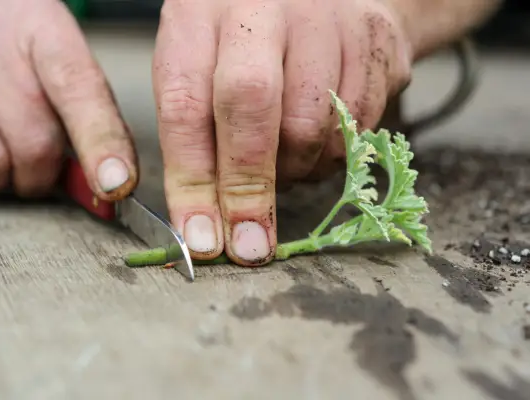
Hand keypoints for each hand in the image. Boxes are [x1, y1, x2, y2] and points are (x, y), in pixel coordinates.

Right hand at [0, 0, 137, 200]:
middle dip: (43, 173)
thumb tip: (110, 180)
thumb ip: (87, 114)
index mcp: (41, 27)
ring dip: (1, 178)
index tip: (115, 183)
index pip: (79, 90)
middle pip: (33, 143)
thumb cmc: (16, 43)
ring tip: (0, 152)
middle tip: (38, 164)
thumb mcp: (59, 56)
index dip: (101, 144)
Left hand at [152, 0, 411, 265]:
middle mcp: (260, 7)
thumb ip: (196, 136)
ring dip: (294, 172)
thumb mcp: (202, 70)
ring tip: (283, 165)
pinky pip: (357, 126)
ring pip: (312, 126)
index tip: (202, 240)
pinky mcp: (374, 39)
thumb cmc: (247, 46)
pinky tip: (318, 142)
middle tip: (250, 244)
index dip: (193, 183)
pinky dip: (332, 155)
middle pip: (251, 105)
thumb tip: (203, 227)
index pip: (186, 107)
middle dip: (249, 189)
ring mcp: (324, 17)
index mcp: (199, 14)